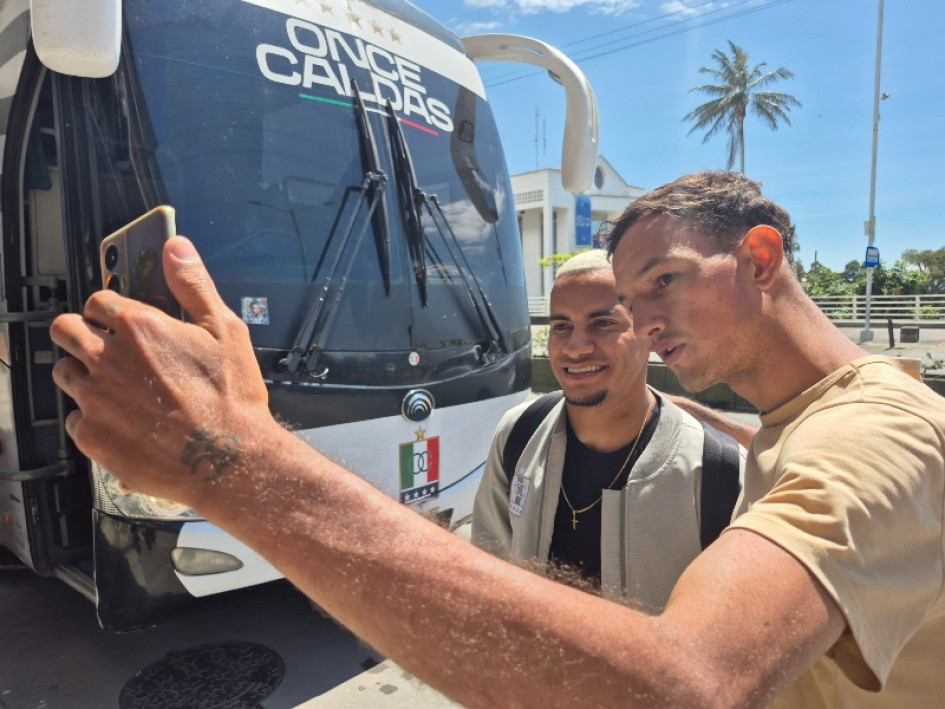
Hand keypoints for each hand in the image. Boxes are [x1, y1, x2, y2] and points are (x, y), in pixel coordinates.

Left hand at [51, 236, 272, 506]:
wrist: (229, 460)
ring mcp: (95, 399)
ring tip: (120, 390)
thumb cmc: (232, 398)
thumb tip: (176, 247)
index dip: (110, 310)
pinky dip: (94, 418)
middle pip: (64, 330)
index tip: (123, 322)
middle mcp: (108, 359)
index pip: (96, 300)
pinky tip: (125, 422)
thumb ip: (194, 284)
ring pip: (65, 373)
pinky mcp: (91, 436)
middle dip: (82, 334)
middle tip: (110, 350)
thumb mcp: (226, 330)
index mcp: (139, 327)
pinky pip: (75, 419)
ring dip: (85, 375)